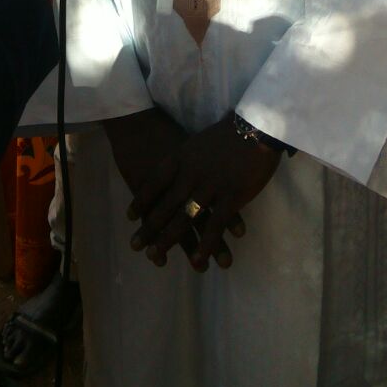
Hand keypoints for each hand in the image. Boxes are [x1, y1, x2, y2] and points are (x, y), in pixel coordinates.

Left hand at [125, 113, 278, 271]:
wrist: (256, 127)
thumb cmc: (226, 134)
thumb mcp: (197, 142)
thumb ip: (185, 159)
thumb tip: (174, 171)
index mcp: (180, 158)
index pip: (154, 182)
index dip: (141, 201)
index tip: (130, 216)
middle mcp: (190, 174)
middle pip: (165, 205)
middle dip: (149, 228)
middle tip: (136, 246)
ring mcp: (209, 187)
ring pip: (184, 218)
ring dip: (169, 240)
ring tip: (156, 257)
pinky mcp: (230, 197)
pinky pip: (214, 226)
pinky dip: (205, 245)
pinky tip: (197, 259)